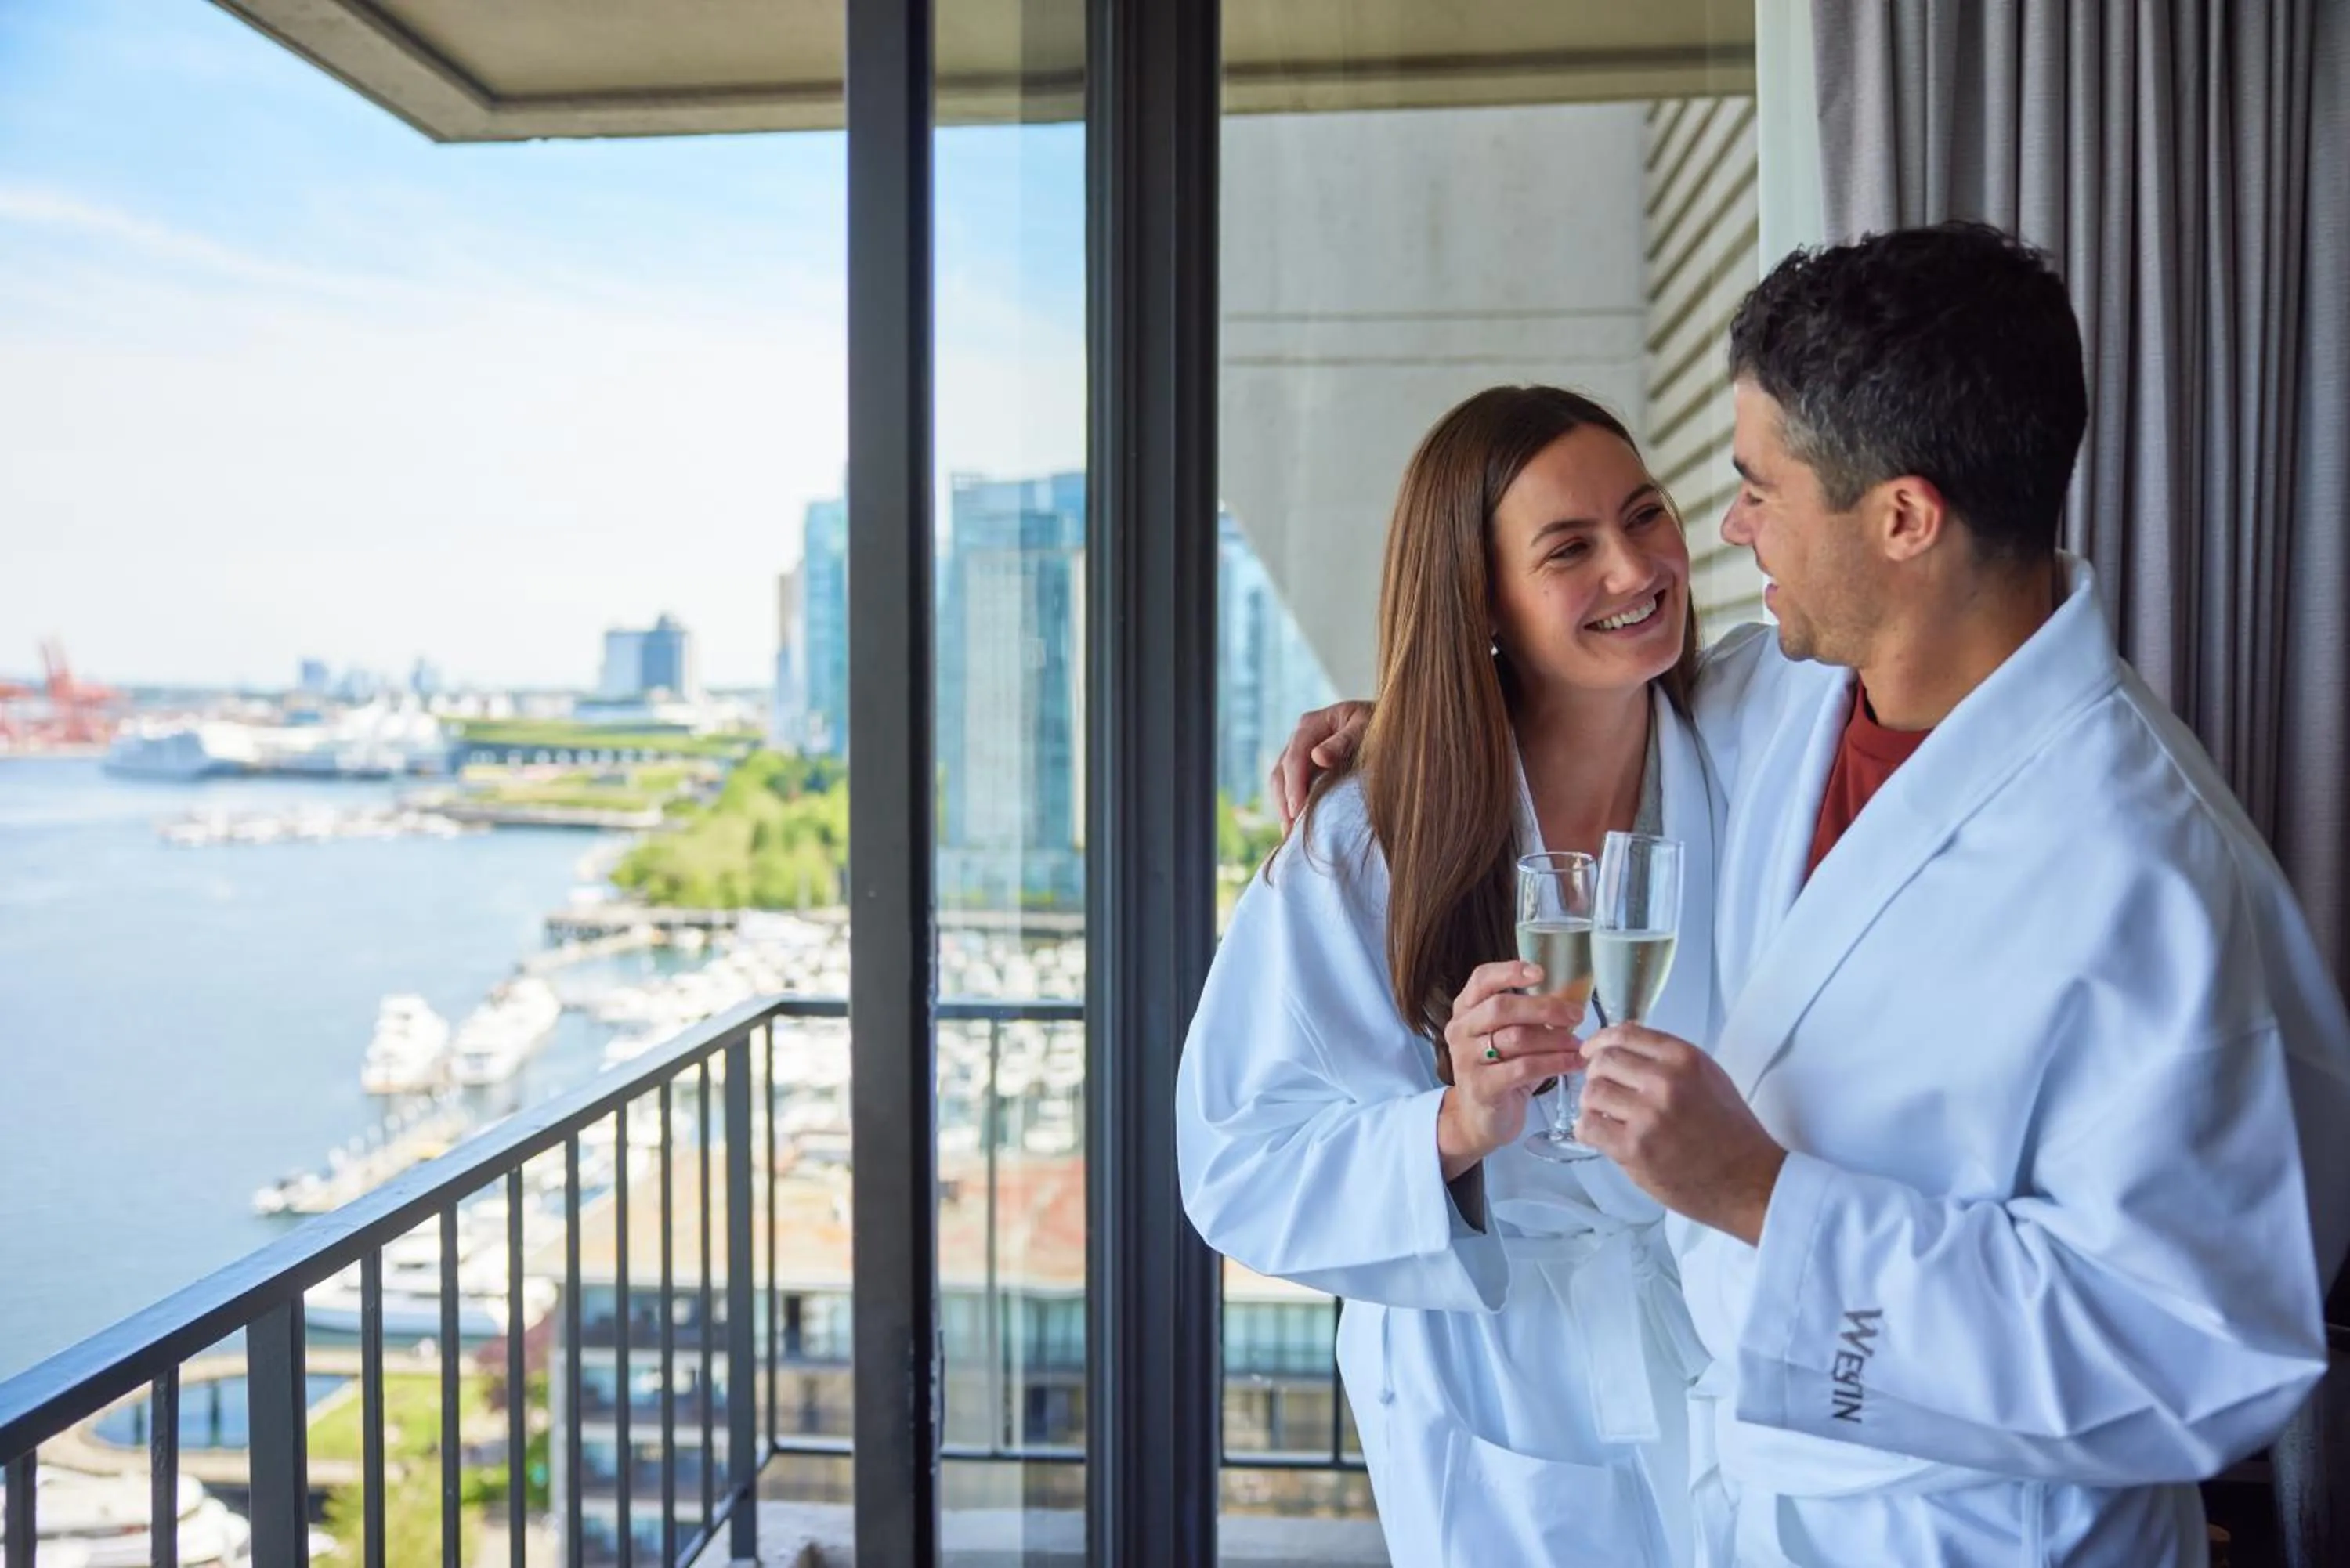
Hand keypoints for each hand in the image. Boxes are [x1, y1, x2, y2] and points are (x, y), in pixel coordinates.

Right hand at [1270, 700, 1372, 829]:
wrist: (1387, 727)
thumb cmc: (1378, 726)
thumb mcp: (1364, 728)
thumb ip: (1343, 742)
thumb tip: (1318, 757)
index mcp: (1311, 724)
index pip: (1294, 758)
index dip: (1294, 786)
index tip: (1298, 810)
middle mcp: (1300, 738)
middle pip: (1281, 773)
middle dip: (1284, 802)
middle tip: (1292, 831)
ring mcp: (1300, 754)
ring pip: (1280, 783)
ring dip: (1284, 808)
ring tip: (1291, 834)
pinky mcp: (1304, 769)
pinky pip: (1290, 789)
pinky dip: (1291, 807)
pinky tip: (1297, 827)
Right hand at [1435, 960, 1587, 1181]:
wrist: (1481, 1120)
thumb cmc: (1501, 1071)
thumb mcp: (1509, 1038)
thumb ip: (1528, 1017)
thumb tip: (1572, 999)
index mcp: (1465, 1010)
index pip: (1481, 979)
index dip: (1510, 971)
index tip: (1540, 972)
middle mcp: (1460, 1030)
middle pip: (1501, 1007)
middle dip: (1545, 1008)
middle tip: (1576, 1014)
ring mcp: (1466, 1059)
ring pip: (1517, 1038)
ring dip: (1555, 1039)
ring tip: (1579, 1044)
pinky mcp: (1482, 1086)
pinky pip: (1524, 1068)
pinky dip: (1555, 1063)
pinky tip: (1574, 1063)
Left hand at [1577, 1025, 1785, 1243]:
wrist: (1749, 1181)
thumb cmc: (1731, 1132)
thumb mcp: (1708, 1078)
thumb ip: (1667, 1059)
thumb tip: (1625, 1040)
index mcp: (1684, 1058)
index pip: (1625, 1034)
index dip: (1600, 1042)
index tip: (1590, 1051)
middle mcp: (1665, 1081)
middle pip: (1603, 1061)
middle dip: (1595, 1074)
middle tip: (1601, 1091)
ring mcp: (1648, 1115)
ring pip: (1592, 1093)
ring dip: (1591, 1105)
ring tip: (1605, 1116)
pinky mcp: (1635, 1148)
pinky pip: (1588, 1127)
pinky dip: (1587, 1130)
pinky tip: (1601, 1136)